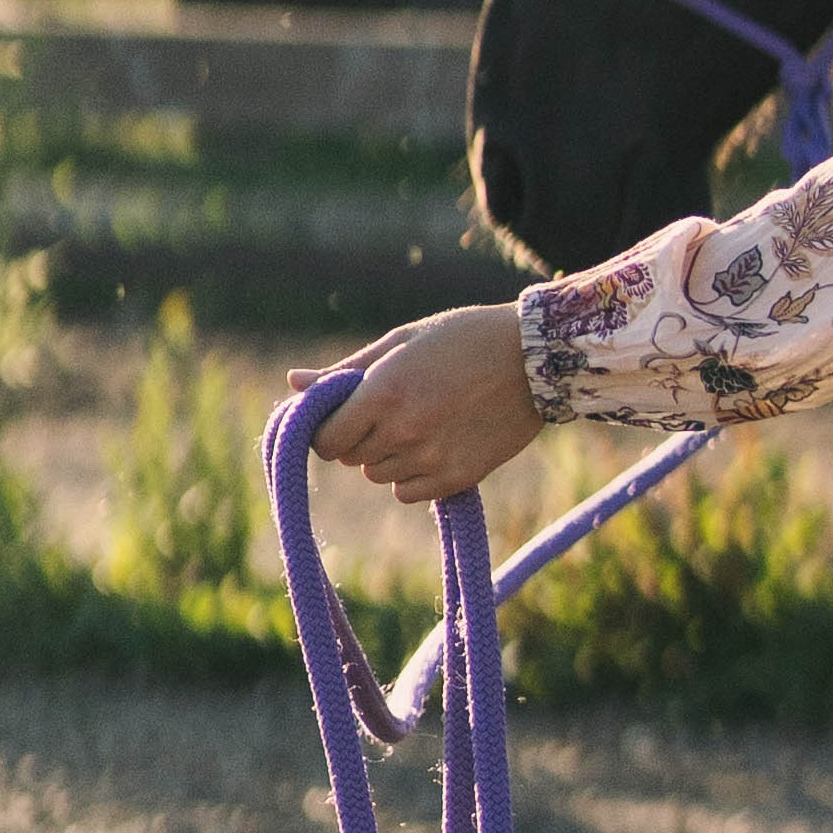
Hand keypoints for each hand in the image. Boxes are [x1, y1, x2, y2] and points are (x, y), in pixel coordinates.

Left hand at [289, 304, 545, 504]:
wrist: (540, 359)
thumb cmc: (465, 339)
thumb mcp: (402, 343)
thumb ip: (345, 371)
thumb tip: (292, 383)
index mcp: (382, 393)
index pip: (325, 439)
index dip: (329, 430)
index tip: (345, 417)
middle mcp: (402, 430)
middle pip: (351, 458)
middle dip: (361, 439)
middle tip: (395, 412)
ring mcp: (431, 457)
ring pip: (379, 475)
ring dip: (389, 457)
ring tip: (424, 424)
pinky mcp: (458, 477)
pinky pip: (408, 493)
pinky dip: (413, 476)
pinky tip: (438, 446)